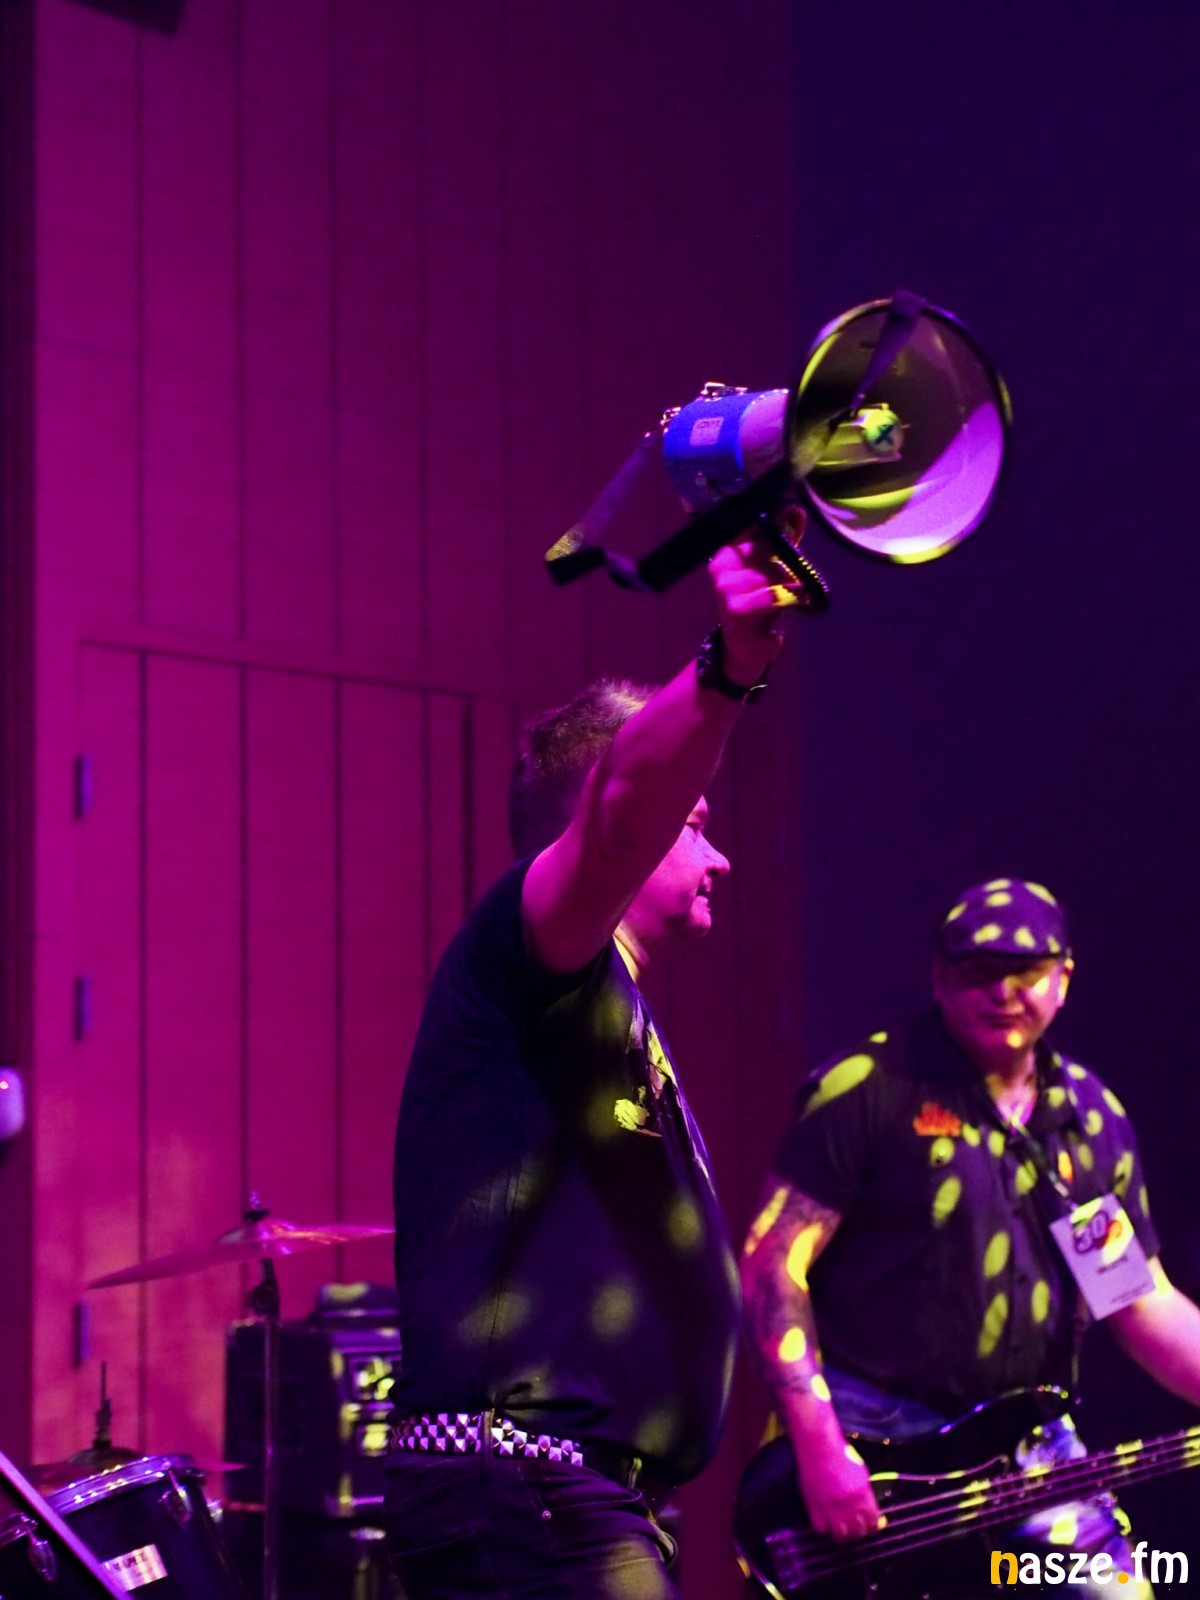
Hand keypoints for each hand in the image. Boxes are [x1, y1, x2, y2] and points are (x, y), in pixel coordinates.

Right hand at [707, 510, 806, 686]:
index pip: (752, 524)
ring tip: (785, 600)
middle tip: (788, 580)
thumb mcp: (773, 567)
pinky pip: (774, 595)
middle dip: (785, 562)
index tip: (792, 512)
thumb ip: (784, 538)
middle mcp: (720, 565)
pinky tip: (794, 604)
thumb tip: (796, 510)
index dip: (774, 518)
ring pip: (773, 573)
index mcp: (726, 551)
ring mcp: (725, 588)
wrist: (745, 648)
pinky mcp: (737, 609)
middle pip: (768, 547)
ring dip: (788, 585)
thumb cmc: (760, 604)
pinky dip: (791, 598)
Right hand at [794, 1430, 882, 1542]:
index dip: (873, 1527)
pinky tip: (826, 1521)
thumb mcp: (861, 1473)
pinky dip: (824, 1528)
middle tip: (856, 1528)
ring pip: (840, 1535)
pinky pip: (821, 1529)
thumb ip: (865, 1493)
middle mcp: (848, 1504)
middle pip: (858, 1532)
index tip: (871, 1526)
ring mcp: (830, 1507)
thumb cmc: (841, 1455)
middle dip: (859, 1532)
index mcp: (862, 1494)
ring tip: (842, 1529)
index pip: (872, 1521)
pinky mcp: (813, 1506)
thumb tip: (870, 1511)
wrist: (818, 1445)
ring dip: (843, 1535)